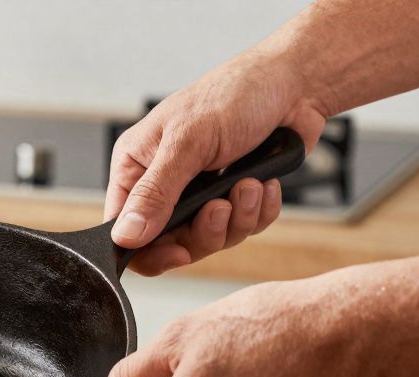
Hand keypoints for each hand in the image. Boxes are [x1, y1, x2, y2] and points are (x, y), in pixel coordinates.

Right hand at [108, 54, 329, 274]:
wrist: (294, 83)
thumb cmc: (234, 94)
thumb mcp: (187, 143)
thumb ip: (154, 193)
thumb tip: (125, 235)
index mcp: (135, 167)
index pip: (124, 229)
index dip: (148, 249)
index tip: (179, 252)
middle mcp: (162, 184)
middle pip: (169, 243)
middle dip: (204, 232)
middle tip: (222, 208)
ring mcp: (198, 193)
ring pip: (209, 239)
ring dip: (237, 218)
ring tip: (250, 184)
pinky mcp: (232, 197)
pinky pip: (241, 228)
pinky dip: (258, 211)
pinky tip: (264, 183)